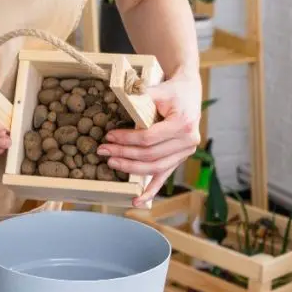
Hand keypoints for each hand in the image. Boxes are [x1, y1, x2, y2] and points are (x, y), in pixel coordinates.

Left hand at [95, 70, 202, 205]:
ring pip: (154, 168)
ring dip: (130, 169)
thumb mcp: (157, 90)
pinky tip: (136, 202)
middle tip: (103, 151)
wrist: (188, 93)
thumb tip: (118, 98)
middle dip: (124, 154)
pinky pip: (163, 177)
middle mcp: (188, 142)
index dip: (127, 140)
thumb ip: (140, 97)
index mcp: (183, 124)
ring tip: (111, 163)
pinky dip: (150, 191)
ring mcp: (185, 153)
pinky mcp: (179, 159)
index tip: (109, 136)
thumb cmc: (171, 91)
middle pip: (150, 155)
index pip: (149, 138)